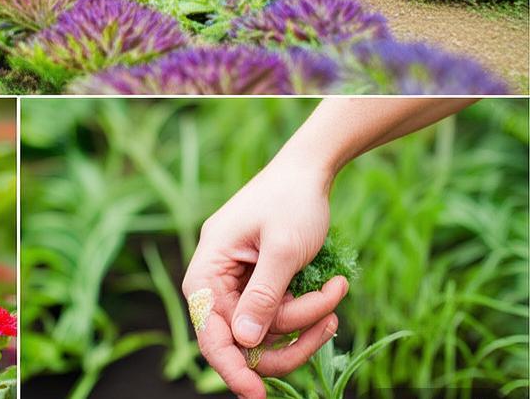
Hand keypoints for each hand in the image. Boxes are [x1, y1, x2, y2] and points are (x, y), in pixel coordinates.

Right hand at [182, 157, 346, 398]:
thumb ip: (263, 297)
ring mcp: (239, 278)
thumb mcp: (283, 249)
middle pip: (240, 335)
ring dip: (306, 319)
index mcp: (209, 263)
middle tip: (329, 328)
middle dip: (289, 336)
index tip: (256, 394)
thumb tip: (243, 342)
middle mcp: (217, 274)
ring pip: (266, 328)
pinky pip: (279, 313)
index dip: (229, 364)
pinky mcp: (261, 280)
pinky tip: (334, 293)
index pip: (208, 326)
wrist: (310, 169)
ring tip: (337, 297)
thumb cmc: (293, 200)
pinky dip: (308, 310)